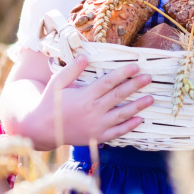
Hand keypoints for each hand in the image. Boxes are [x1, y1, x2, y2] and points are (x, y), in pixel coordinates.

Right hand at [37, 55, 152, 147]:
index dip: (123, 74)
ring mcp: (97, 126)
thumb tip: (85, 56)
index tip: (136, 66)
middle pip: (119, 96)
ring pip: (122, 115)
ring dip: (138, 106)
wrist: (43, 129)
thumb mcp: (57, 83)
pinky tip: (140, 119)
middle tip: (149, 78)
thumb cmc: (50, 103)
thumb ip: (72, 70)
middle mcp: (93, 111)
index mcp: (85, 96)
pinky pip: (117, 132)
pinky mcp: (97, 137)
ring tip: (151, 98)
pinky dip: (130, 127)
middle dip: (135, 86)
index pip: (108, 82)